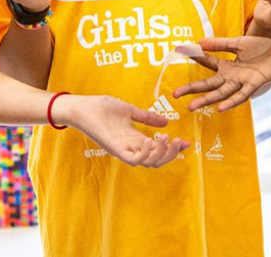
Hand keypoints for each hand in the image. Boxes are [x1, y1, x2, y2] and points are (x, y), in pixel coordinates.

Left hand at [54, 94, 189, 167]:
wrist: (83, 107)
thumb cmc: (103, 108)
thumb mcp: (130, 111)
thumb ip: (147, 117)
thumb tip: (166, 121)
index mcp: (136, 139)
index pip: (158, 150)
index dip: (174, 149)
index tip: (187, 143)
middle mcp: (131, 147)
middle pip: (156, 161)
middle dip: (171, 153)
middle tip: (178, 140)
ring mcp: (123, 149)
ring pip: (148, 163)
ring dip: (160, 154)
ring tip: (165, 139)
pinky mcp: (114, 149)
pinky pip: (133, 160)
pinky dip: (144, 154)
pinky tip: (149, 142)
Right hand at [173, 37, 270, 111]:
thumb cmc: (263, 49)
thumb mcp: (239, 43)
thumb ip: (221, 44)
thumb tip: (199, 42)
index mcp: (228, 66)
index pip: (207, 62)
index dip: (194, 56)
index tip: (178, 51)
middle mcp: (232, 76)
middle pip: (208, 84)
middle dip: (192, 89)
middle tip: (175, 94)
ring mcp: (242, 82)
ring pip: (221, 93)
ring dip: (206, 100)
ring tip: (191, 106)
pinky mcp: (254, 84)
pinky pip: (241, 95)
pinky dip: (231, 101)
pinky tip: (220, 108)